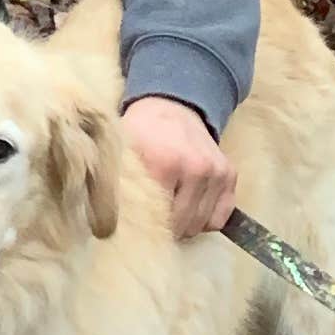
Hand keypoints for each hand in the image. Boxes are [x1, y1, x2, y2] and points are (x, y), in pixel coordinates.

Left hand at [121, 95, 236, 242]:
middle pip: (181, 226)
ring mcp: (216, 172)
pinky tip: (190, 207)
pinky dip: (205, 219)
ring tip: (170, 210)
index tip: (135, 225)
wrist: (172, 105)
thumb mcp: (122, 153)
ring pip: (200, 225)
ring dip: (185, 225)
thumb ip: (117, 187)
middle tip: (152, 218)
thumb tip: (105, 226)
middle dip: (166, 229)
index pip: (157, 219)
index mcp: (165, 163)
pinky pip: (219, 218)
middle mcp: (197, 168)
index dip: (144, 227)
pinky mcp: (229, 174)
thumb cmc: (143, 132)